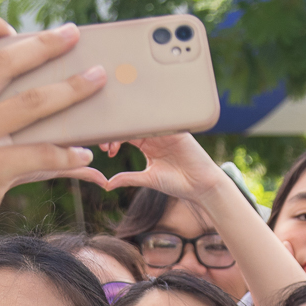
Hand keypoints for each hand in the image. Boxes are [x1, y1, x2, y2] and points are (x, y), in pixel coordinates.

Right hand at [0, 18, 102, 267]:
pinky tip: (84, 154)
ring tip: (96, 79)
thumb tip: (29, 93)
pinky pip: (40, 154)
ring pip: (32, 103)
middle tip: (73, 35)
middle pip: (4, 61)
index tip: (18, 31)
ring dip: (72, 89)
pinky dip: (68, 153)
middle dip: (45, 44)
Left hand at [90, 133, 229, 202]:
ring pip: (144, 120)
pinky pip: (161, 119)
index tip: (105, 150)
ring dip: (129, 126)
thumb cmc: (177, 183)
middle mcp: (155, 135)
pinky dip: (149, 119)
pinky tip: (137, 125)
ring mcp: (166, 131)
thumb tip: (106, 184)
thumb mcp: (148, 179)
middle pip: (131, 125)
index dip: (112, 139)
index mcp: (147, 145)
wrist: (200, 186)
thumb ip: (128, 178)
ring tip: (118, 138)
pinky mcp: (177, 130)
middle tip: (107, 145)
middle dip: (116, 132)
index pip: (125, 135)